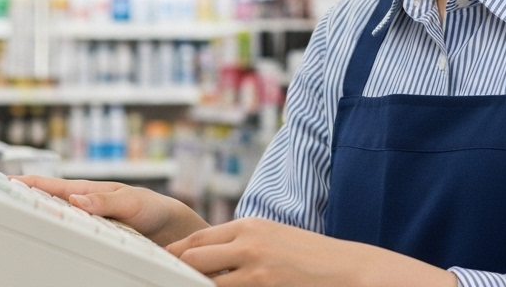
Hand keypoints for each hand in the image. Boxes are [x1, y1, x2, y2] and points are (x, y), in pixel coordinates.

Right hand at [12, 176, 207, 245]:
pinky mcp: (94, 236)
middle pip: (47, 202)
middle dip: (22, 199)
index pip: (53, 186)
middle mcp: (84, 205)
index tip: (5, 182)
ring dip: (37, 216)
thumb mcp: (131, 202)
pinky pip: (69, 234)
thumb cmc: (152, 208)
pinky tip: (44, 239)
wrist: (169, 227)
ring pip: (55, 218)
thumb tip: (76, 200)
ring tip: (11, 219)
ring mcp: (87, 220)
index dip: (29, 183)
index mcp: (89, 191)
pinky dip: (55, 233)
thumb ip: (106, 201)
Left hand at [166, 217, 456, 286]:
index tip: (162, 265)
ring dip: (191, 284)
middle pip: (193, 254)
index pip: (199, 238)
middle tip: (156, 279)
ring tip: (173, 285)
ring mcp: (254, 265)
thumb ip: (245, 245)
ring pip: (204, 277)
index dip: (177, 255)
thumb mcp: (276, 241)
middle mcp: (248, 240)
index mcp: (250, 226)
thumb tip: (214, 258)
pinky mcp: (262, 285)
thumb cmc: (313, 259)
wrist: (349, 269)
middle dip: (174, 270)